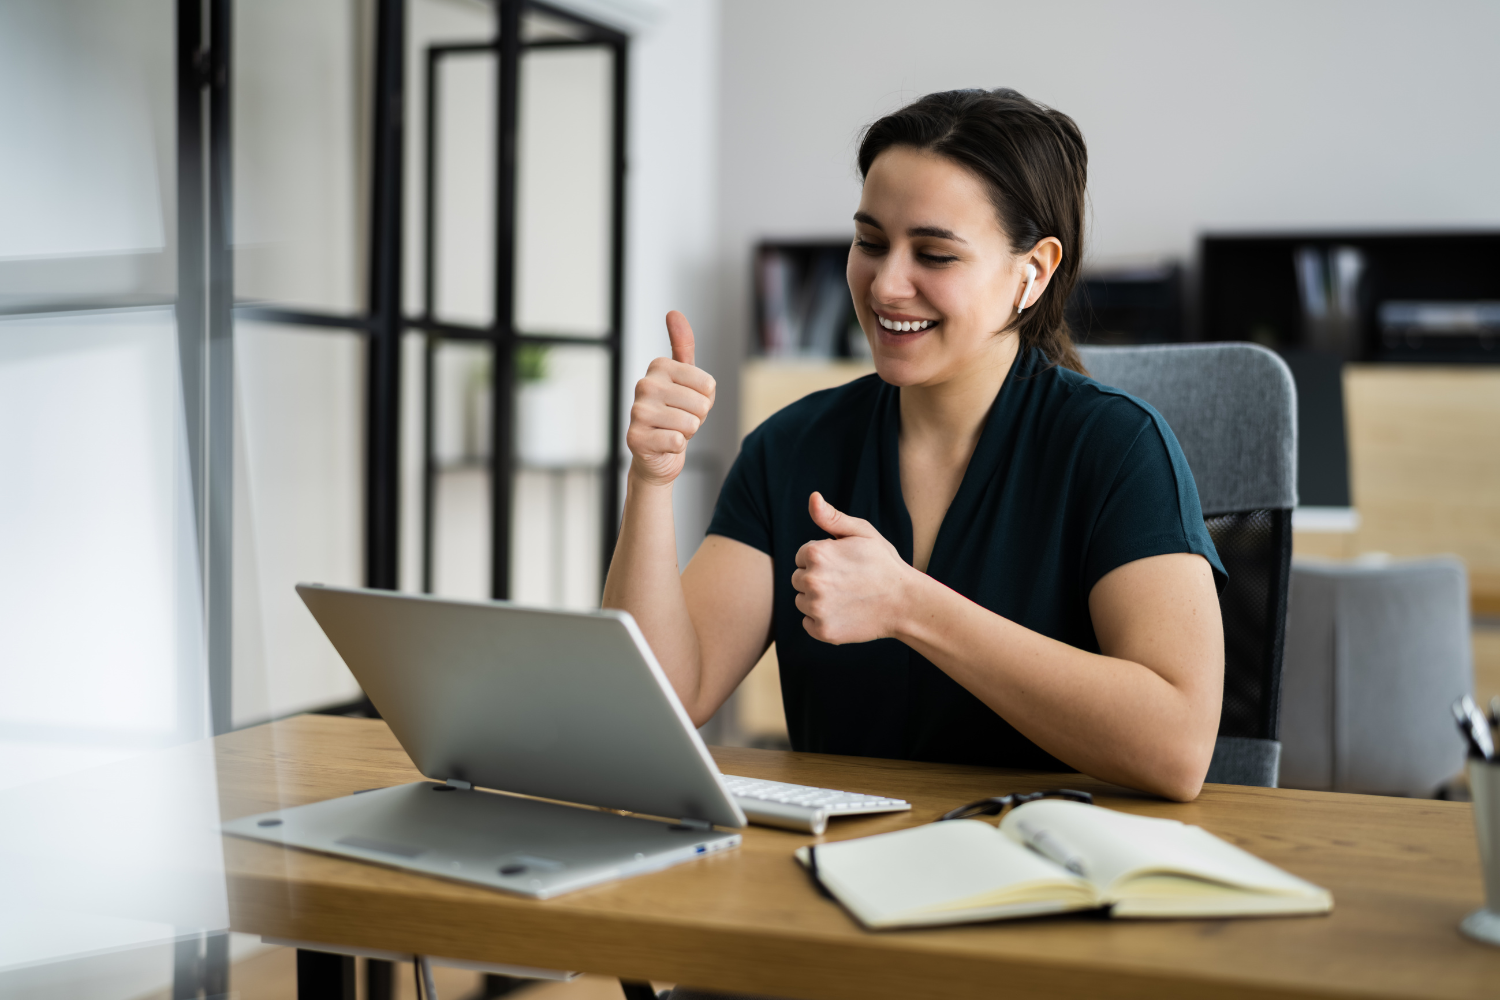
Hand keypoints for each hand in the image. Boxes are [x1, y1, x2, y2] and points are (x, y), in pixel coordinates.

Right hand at [627, 311, 715, 486]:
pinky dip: (676, 447)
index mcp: (659, 366)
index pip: (708, 384)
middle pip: (701, 405)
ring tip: (672, 431)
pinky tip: (664, 444)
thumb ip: (683, 345)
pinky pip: (677, 442)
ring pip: (690, 424)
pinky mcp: (635, 438)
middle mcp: (645, 384)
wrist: (657, 453)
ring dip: (687, 433)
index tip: (689, 402)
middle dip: (697, 418)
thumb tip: (673, 312)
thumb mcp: (687, 378)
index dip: (706, 400)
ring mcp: (637, 411)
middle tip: (681, 420)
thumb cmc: (676, 413)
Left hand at [792, 492, 917, 644]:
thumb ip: (832, 517)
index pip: (801, 556)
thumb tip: (813, 498)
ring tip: (846, 597)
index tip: (843, 564)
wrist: (905, 603)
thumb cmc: (884, 564)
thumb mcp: (862, 532)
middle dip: (817, 578)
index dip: (822, 559)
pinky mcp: (823, 630)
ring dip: (818, 600)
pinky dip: (822, 620)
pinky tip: (844, 613)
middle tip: (845, 581)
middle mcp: (812, 581)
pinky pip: (808, 623)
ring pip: (802, 602)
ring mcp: (816, 608)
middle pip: (798, 579)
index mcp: (816, 554)